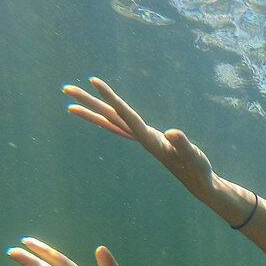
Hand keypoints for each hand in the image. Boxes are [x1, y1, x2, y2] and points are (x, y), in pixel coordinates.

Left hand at [63, 77, 215, 197]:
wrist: (198, 184)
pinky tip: (102, 114)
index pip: (125, 114)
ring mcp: (142, 139)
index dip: (110, 97)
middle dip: (89, 102)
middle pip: (109, 117)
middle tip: (66, 88)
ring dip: (93, 111)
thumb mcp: (194, 156)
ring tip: (70, 103)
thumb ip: (183, 144)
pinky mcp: (148, 140)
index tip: (93, 81)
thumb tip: (172, 133)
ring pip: (111, 122)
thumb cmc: (199, 169)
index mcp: (149, 139)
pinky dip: (109, 119)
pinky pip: (121, 127)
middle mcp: (140, 138)